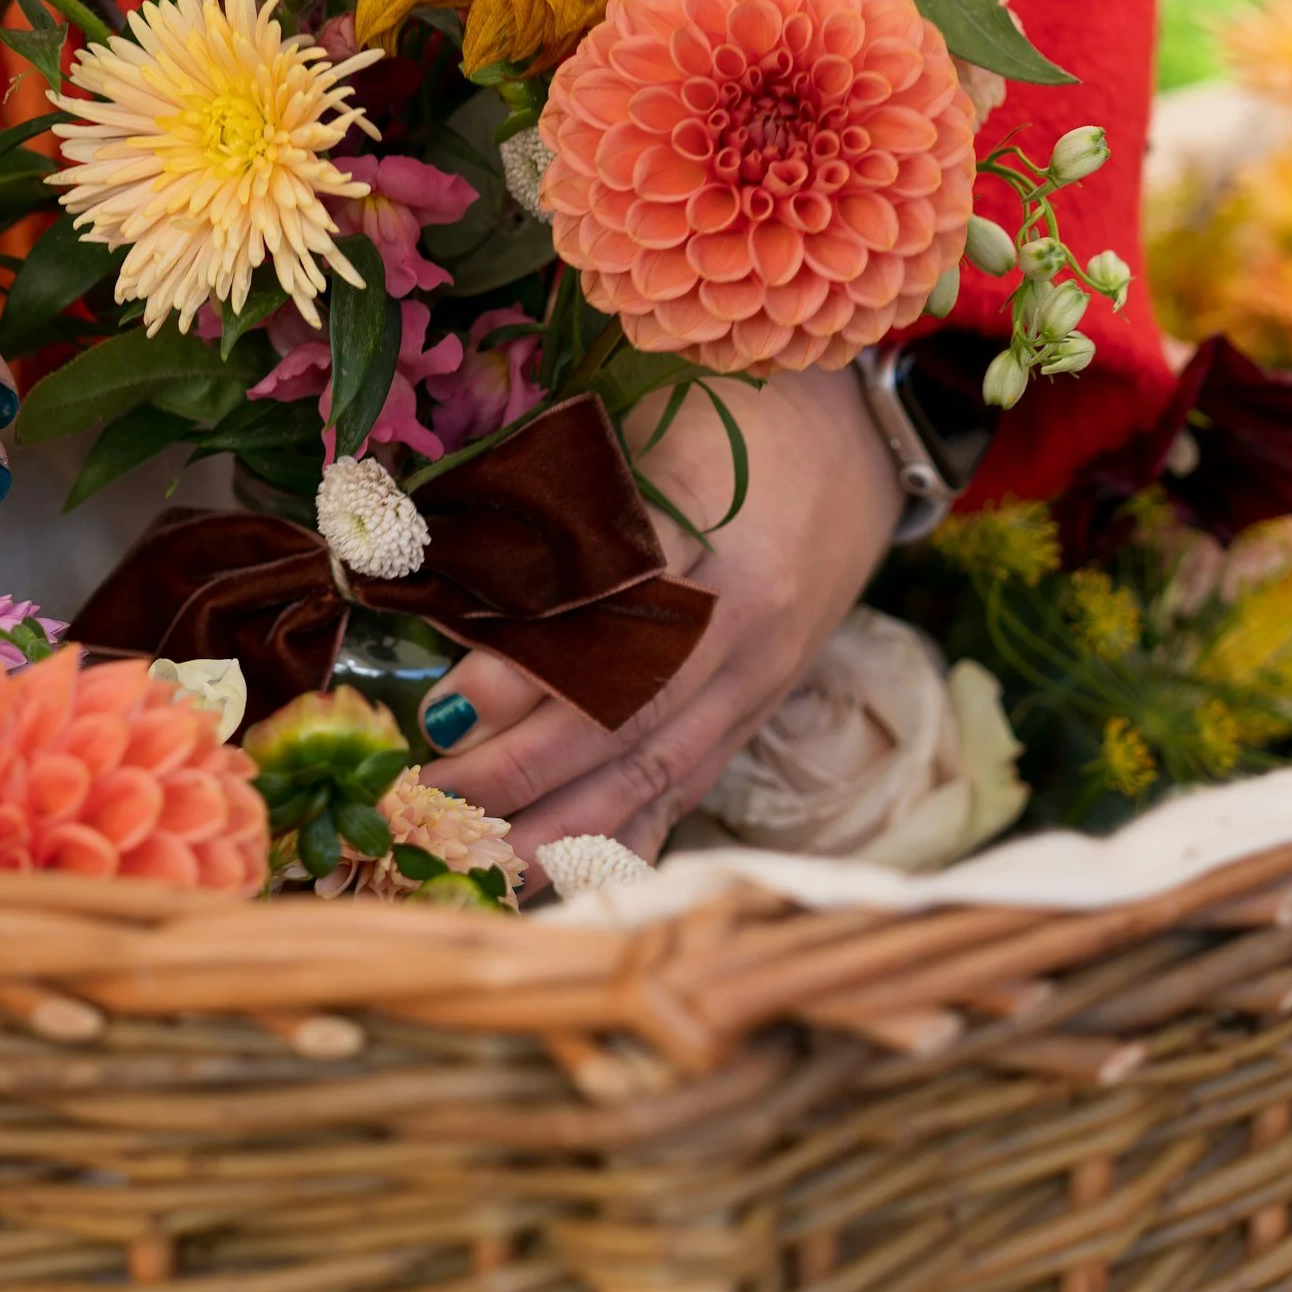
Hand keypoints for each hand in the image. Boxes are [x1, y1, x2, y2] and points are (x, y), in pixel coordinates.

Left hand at [418, 366, 901, 869]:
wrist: (864, 430)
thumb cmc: (735, 412)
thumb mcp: (649, 428)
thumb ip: (563, 501)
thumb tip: (443, 568)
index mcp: (721, 547)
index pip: (614, 633)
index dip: (528, 679)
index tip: (445, 707)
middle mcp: (750, 631)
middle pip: (633, 726)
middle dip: (525, 777)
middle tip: (427, 801)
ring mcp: (763, 679)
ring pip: (660, 775)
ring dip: (564, 830)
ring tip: (475, 862)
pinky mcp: (762, 704)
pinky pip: (691, 785)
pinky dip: (625, 837)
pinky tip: (562, 879)